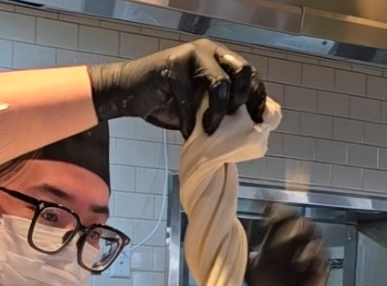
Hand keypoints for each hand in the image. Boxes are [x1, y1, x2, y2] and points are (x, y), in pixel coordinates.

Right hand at [89, 39, 266, 138]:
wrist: (128, 94)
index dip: (258, 98)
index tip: (259, 123)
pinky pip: (190, 96)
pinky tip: (188, 132)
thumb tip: (247, 128)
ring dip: (218, 112)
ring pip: (220, 82)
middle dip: (242, 101)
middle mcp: (210, 52)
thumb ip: (220, 110)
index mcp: (220, 60)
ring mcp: (192, 55)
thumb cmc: (165, 103)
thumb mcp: (200, 108)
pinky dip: (190, 120)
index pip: (249, 75)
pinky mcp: (173, 64)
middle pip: (243, 71)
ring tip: (210, 131)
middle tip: (234, 124)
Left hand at [245, 204, 328, 285]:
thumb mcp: (250, 269)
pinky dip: (310, 257)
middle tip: (275, 217)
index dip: (273, 210)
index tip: (264, 203)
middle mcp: (296, 244)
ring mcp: (310, 256)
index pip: (279, 219)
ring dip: (300, 234)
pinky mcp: (320, 270)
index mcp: (280, 241)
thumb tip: (225, 236)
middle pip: (298, 222)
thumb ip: (242, 253)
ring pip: (313, 236)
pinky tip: (299, 260)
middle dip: (287, 218)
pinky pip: (320, 259)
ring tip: (288, 234)